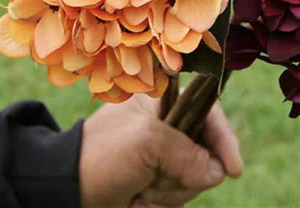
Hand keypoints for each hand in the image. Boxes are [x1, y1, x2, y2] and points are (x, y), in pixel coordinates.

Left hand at [79, 93, 242, 207]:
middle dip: (183, 174)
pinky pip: (177, 197)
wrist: (66, 191)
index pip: (210, 112)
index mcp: (166, 101)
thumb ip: (187, 153)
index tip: (233, 169)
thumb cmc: (102, 154)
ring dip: (168, 192)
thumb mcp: (146, 143)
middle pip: (206, 153)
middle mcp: (169, 127)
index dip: (224, 139)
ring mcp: (163, 157)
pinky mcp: (157, 183)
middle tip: (152, 179)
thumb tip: (217, 172)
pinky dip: (160, 204)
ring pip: (194, 180)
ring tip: (139, 191)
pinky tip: (137, 201)